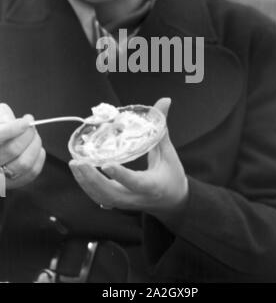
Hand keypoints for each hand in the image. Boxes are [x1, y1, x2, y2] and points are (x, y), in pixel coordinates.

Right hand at [0, 104, 45, 188]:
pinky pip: (31, 172)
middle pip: (13, 149)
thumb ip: (4, 115)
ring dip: (35, 146)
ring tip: (34, 136)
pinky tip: (37, 149)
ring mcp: (1, 175)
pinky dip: (39, 158)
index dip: (13, 129)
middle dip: (28, 134)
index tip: (26, 121)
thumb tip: (21, 123)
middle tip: (31, 125)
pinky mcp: (12, 182)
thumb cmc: (0, 129)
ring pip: (24, 163)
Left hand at [69, 98, 188, 227]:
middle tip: (78, 162)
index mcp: (152, 185)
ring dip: (85, 182)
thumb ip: (161, 128)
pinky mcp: (118, 204)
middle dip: (91, 179)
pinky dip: (87, 186)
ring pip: (101, 197)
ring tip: (74, 164)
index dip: (120, 175)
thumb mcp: (169, 153)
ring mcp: (125, 203)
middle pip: (109, 193)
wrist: (173, 202)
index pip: (134, 182)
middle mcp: (136, 197)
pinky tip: (79, 173)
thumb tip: (164, 101)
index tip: (106, 165)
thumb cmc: (172, 176)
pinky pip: (99, 197)